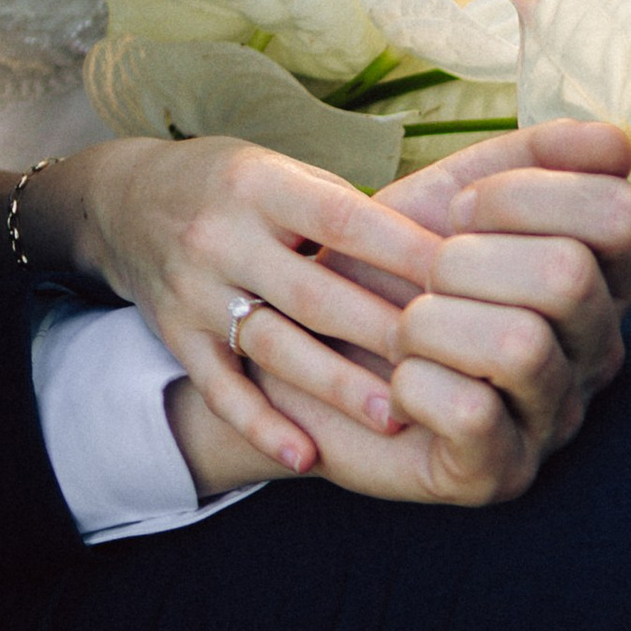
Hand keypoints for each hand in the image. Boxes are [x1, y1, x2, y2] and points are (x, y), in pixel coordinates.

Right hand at [161, 121, 630, 508]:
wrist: (131, 203)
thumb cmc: (251, 191)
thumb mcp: (303, 174)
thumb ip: (382, 205)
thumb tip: (499, 218)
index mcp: (267, 183)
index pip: (345, 217)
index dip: (408, 251)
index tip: (469, 282)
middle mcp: (228, 233)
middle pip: (315, 287)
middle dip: (385, 327)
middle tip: (456, 362)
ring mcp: (198, 290)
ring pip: (272, 341)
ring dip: (334, 381)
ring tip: (396, 413)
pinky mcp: (178, 335)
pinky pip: (221, 387)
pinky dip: (262, 424)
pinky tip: (310, 456)